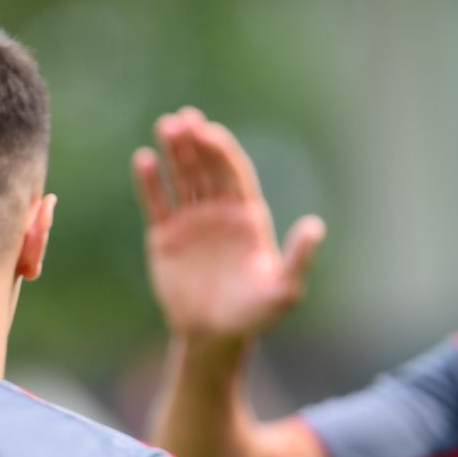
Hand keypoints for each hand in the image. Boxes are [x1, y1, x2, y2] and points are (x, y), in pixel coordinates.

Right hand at [132, 108, 323, 349]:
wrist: (214, 337)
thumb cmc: (254, 315)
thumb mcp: (283, 290)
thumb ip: (298, 258)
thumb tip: (314, 226)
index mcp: (247, 216)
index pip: (233, 174)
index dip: (221, 151)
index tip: (208, 132)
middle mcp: (218, 213)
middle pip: (206, 169)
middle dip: (195, 144)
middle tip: (182, 119)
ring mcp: (190, 223)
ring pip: (181, 179)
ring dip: (173, 152)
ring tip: (165, 126)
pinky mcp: (165, 238)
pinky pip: (156, 204)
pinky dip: (149, 182)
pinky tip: (143, 160)